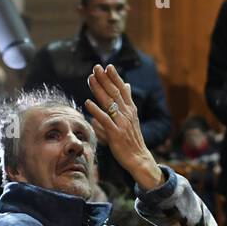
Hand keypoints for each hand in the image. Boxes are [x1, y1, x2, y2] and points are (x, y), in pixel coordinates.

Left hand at [85, 64, 162, 190]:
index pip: (122, 89)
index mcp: (131, 109)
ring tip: (90, 79)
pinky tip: (87, 103)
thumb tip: (127, 84)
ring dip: (99, 90)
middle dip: (105, 79)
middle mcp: (127, 114)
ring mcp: (122, 123)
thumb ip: (127, 100)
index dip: (115, 77)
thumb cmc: (132, 139)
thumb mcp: (132, 117)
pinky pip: (105, 120)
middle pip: (114, 93)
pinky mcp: (116, 134)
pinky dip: (96, 111)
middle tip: (96, 67)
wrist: (139, 158)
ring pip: (109, 103)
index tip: (107, 66)